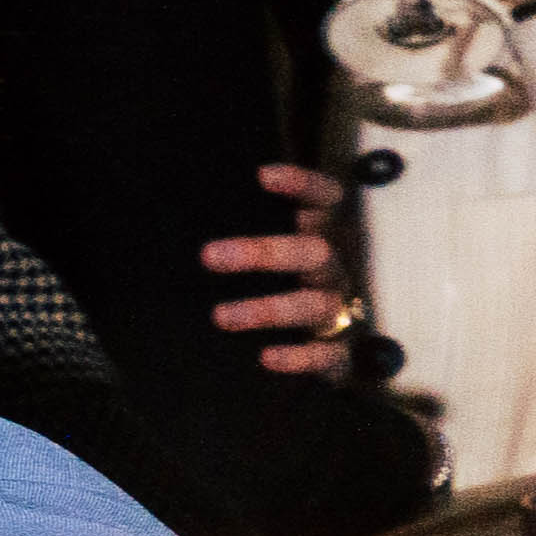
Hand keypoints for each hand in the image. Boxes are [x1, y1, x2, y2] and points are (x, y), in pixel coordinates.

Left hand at [216, 170, 355, 372]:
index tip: (263, 177)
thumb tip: (190, 211)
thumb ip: (259, 230)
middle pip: (314, 252)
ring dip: (268, 309)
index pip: (326, 202)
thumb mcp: (288, 251)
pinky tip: (268, 358)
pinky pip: (328, 354)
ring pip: (314, 304)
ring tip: (221, 316)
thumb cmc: (299, 285)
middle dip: (264, 253)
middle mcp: (339, 270)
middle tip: (209, 257)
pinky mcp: (344, 351)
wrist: (345, 344)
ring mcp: (345, 311)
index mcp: (328, 237)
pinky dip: (300, 357)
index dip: (303, 187)